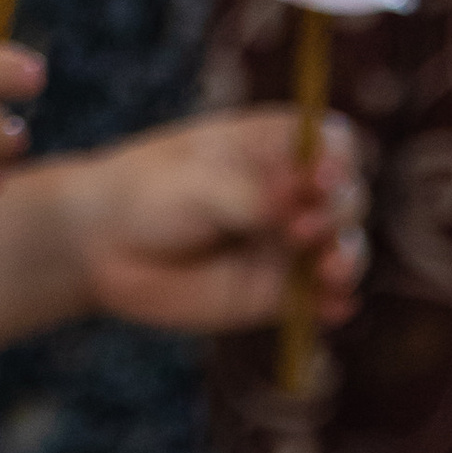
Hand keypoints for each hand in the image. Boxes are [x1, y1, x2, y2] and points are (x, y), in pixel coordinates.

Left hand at [63, 108, 365, 337]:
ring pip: (345, 249)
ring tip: (329, 271)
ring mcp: (289, 244)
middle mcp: (293, 193)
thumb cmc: (147, 193)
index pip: (332, 143)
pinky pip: (320, 301)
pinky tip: (332, 309)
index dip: (338, 158)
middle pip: (348, 197)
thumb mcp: (194, 184)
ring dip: (348, 259)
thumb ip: (247, 195)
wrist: (103, 246)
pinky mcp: (280, 292)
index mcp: (274, 145)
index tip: (321, 175)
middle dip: (339, 211)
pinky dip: (333, 304)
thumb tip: (299, 205)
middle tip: (300, 227)